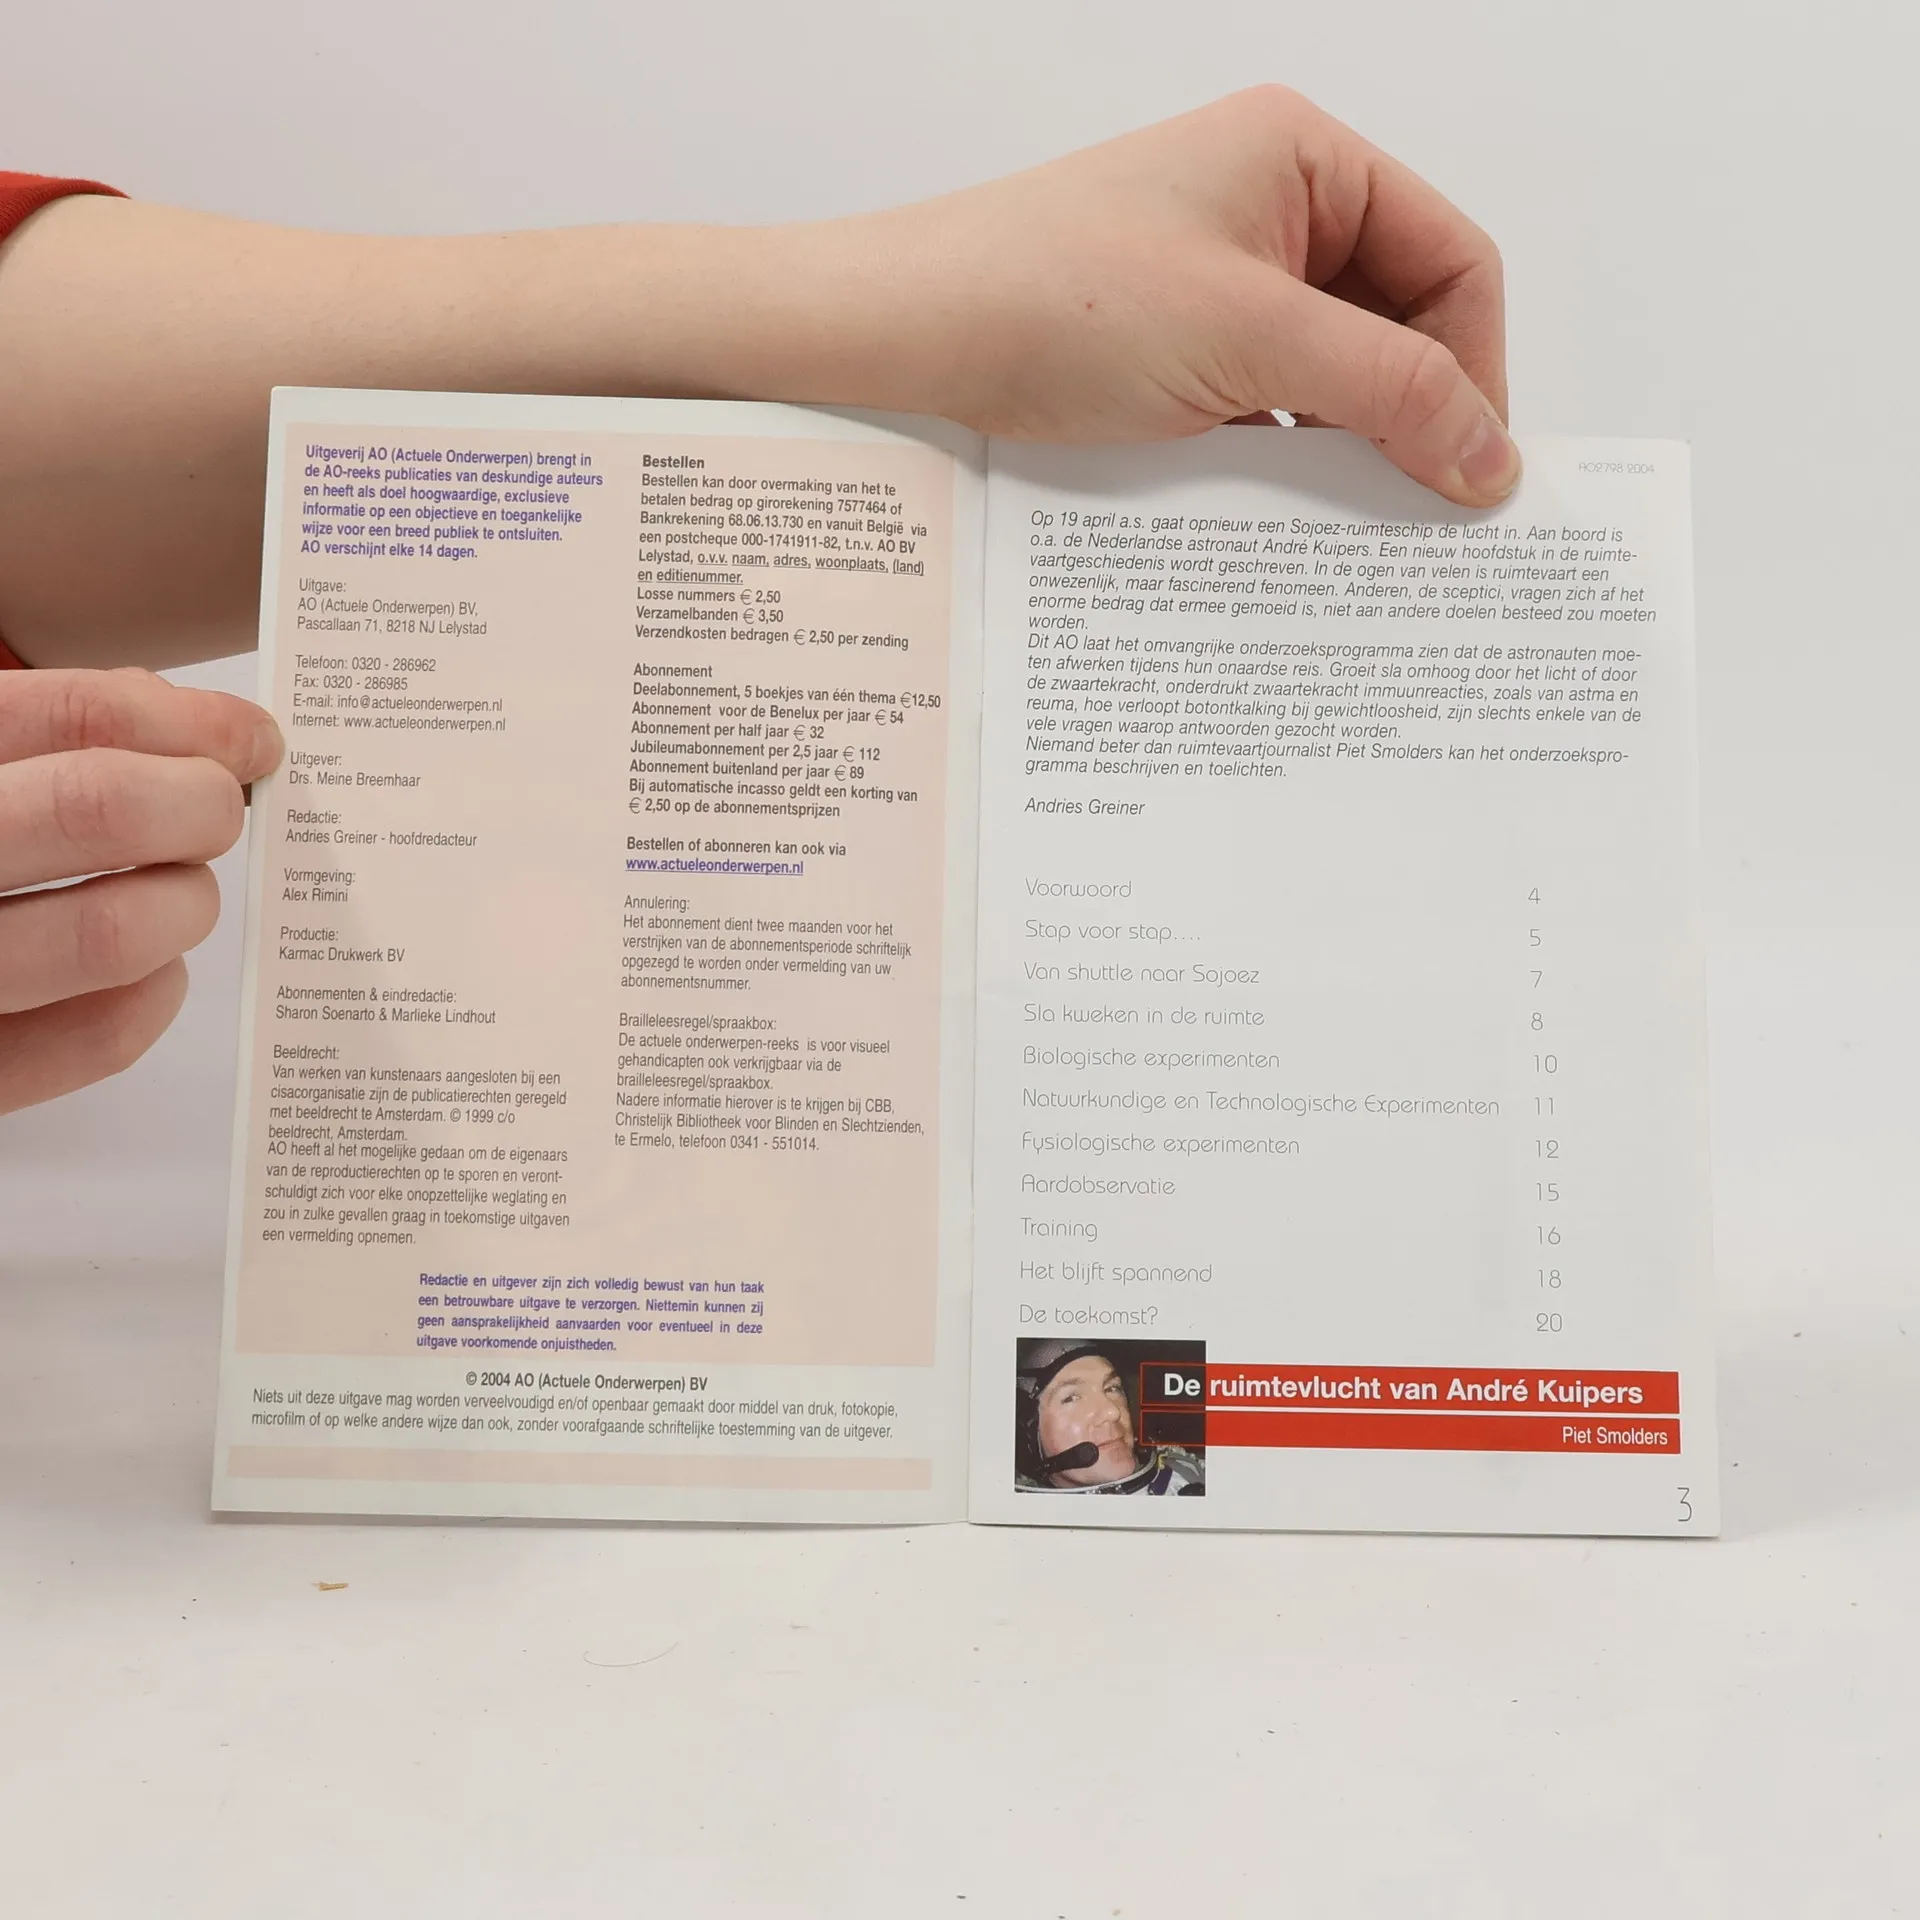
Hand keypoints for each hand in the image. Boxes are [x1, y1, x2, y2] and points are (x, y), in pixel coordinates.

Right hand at [0, 669, 281, 1113]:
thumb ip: (33, 731)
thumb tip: (191, 727)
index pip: (71, 714)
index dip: (191, 722)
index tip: (250, 741)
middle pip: (100, 807)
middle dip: (197, 804)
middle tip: (218, 813)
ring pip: (108, 931)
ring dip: (182, 904)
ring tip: (178, 894)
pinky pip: (89, 1039)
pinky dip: (153, 996)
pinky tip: (155, 971)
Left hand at [822, 87, 1514, 503]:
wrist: (906, 339)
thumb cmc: (1054, 299)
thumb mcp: (1248, 340)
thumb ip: (1386, 391)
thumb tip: (1492, 454)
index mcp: (1304, 160)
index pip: (1450, 261)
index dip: (1477, 365)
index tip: (1476, 468)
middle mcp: (1271, 210)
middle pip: (1399, 323)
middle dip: (1416, 413)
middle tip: (1426, 516)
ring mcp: (1220, 283)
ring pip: (1334, 376)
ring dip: (1351, 447)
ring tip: (1351, 524)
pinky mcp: (1179, 352)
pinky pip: (1272, 407)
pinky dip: (1290, 459)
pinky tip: (1285, 514)